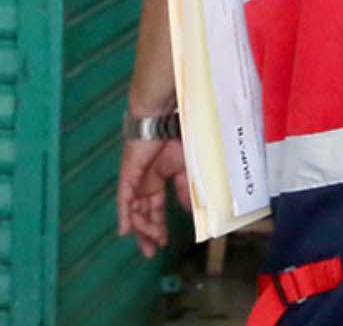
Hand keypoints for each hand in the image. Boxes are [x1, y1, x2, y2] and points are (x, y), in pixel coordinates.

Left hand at [117, 138, 189, 258]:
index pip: (155, 208)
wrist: (163, 120)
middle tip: (151, 252)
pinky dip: (124, 216)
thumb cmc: (178, 138)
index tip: (164, 242)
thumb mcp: (187, 169)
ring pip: (135, 211)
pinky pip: (124, 200)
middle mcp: (144, 183)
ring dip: (142, 229)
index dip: (158, 225)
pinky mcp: (128, 176)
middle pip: (142, 214)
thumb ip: (185, 190)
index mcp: (158, 179)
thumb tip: (189, 210)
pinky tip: (125, 231)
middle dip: (147, 234)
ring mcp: (135, 181)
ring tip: (151, 242)